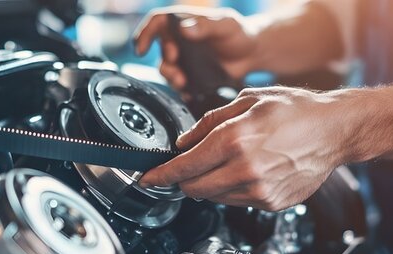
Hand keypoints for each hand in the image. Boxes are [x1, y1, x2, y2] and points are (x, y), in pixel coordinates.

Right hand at [133, 6, 259, 90]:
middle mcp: (179, 40)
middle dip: (166, 62)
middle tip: (177, 68)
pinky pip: (178, 85)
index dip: (144, 34)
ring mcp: (184, 59)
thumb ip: (205, 26)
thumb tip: (183, 29)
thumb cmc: (239, 34)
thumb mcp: (225, 25)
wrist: (252, 54)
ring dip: (171, 77)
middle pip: (160, 50)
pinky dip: (181, 89)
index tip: (141, 49)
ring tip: (183, 82)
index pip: (156, 22)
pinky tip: (190, 91)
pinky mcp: (190, 76)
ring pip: (166, 69)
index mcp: (183, 21)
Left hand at [138, 86, 359, 210]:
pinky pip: (236, 202)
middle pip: (193, 188)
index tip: (148, 179)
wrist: (335, 131)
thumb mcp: (248, 101)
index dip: (160, 175)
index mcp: (234, 139)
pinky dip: (231, 190)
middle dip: (183, 180)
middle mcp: (244, 169)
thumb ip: (209, 122)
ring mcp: (259, 190)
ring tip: (226, 163)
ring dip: (208, 185)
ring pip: (213, 198)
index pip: (184, 167)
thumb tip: (184, 142)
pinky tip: (245, 171)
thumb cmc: (296, 110)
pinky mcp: (271, 203)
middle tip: (185, 168)